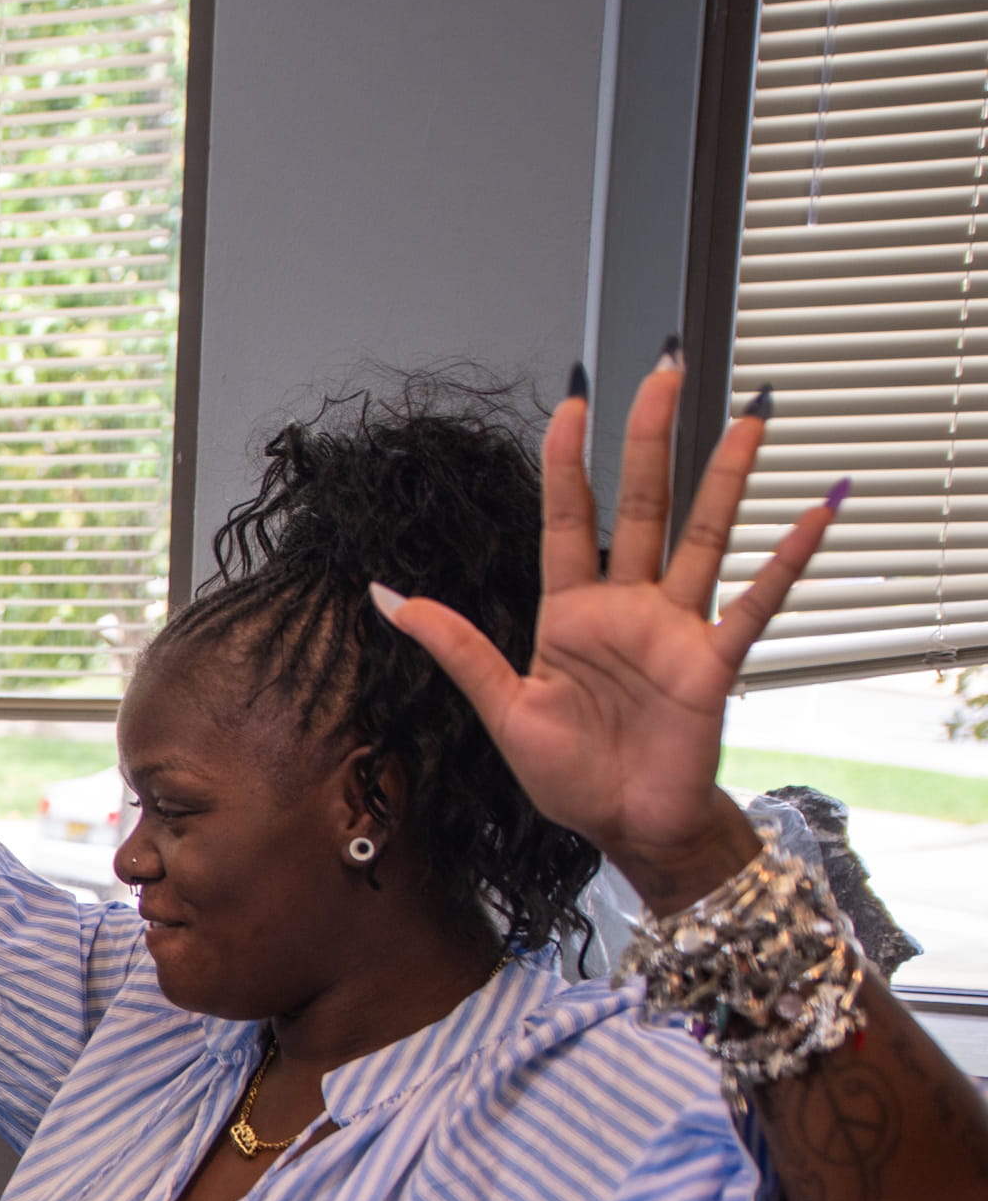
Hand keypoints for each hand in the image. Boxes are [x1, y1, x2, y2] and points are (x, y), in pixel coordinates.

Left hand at [375, 362, 840, 909]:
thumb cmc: (571, 774)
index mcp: (570, 615)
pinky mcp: (714, 662)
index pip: (568, 520)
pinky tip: (814, 512)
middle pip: (643, 506)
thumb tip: (386, 596)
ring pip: (706, 535)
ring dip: (726, 475)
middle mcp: (627, 609)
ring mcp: (675, 629)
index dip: (569, 462)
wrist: (623, 827)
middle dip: (648, 440)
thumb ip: (454, 647)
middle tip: (660, 373)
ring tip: (745, 417)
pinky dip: (787, 558)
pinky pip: (755, 602)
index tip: (572, 403)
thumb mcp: (500, 707)